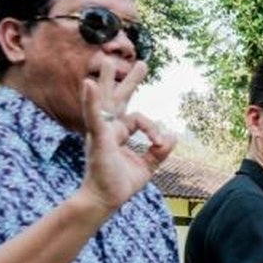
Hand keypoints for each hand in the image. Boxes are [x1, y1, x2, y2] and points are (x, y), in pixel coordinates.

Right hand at [80, 58, 175, 212]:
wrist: (105, 200)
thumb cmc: (119, 184)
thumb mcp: (146, 167)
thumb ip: (159, 151)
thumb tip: (173, 135)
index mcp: (118, 133)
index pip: (139, 118)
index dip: (154, 129)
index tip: (161, 143)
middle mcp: (108, 129)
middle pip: (118, 100)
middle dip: (129, 81)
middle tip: (142, 64)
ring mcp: (101, 133)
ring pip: (104, 102)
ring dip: (106, 81)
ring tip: (106, 61)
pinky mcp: (97, 139)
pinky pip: (94, 117)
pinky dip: (91, 101)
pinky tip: (89, 84)